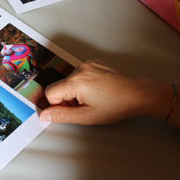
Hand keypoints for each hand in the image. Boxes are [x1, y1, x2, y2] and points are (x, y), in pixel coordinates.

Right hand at [39, 60, 169, 123]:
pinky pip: (80, 74)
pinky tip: (97, 89)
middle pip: (60, 86)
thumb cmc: (115, 106)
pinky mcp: (94, 62)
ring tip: (94, 97)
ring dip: (76, 91)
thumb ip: (62, 116)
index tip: (74, 110)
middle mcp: (79, 69)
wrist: (136, 95)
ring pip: (69, 81)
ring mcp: (87, 64)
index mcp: (76, 82)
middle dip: (68, 98)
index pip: (50, 93)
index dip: (59, 105)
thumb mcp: (87, 116)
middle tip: (86, 105)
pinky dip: (84, 83)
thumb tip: (44, 115)